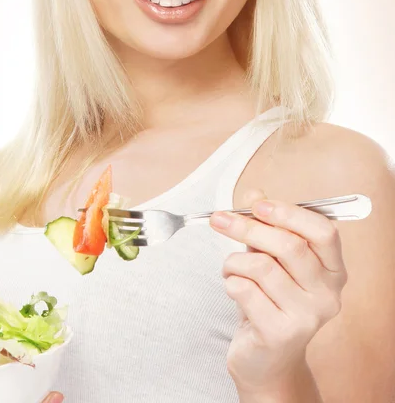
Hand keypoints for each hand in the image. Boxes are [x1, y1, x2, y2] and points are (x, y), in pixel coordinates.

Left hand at [209, 189, 346, 393]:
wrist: (265, 359)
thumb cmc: (268, 300)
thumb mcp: (269, 257)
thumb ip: (265, 226)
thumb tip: (255, 193)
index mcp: (332, 270)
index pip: (324, 231)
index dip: (289, 213)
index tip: (257, 204)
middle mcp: (328, 295)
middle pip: (289, 245)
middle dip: (247, 228)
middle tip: (219, 220)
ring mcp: (307, 317)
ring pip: (261, 266)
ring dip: (233, 261)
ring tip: (229, 269)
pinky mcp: (280, 333)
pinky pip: (244, 290)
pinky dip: (229, 282)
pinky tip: (233, 288)